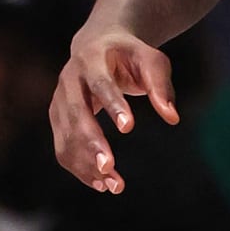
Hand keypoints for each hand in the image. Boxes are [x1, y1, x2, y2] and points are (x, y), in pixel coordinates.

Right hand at [51, 29, 179, 193]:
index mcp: (92, 58)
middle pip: (76, 113)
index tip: (129, 127)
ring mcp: (59, 100)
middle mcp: (69, 79)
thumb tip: (172, 117)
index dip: (113, 104)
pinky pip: (62, 147)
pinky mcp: (57, 118)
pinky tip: (100, 183)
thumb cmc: (130, 55)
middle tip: (109, 166)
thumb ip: (160, 86)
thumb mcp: (151, 60)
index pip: (100, 83)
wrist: (97, 45)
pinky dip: (78, 168)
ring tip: (113, 185)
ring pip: (66, 135)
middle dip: (91, 142)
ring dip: (85, 162)